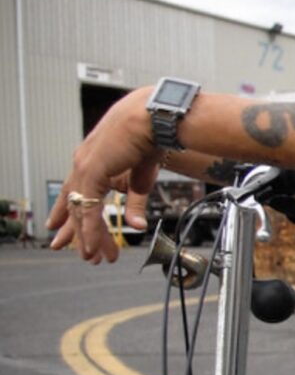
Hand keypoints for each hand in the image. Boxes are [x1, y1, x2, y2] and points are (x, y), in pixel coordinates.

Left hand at [47, 87, 159, 262]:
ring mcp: (85, 166)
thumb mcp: (141, 178)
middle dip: (71, 230)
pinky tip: (93, 243)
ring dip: (87, 236)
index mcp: (93, 159)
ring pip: (79, 209)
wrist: (155, 117)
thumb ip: (134, 203)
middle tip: (66, 249)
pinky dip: (90, 229)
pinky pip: (87, 207)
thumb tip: (136, 226)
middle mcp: (83, 162)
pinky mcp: (91, 171)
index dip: (67, 212)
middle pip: (71, 203)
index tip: (59, 228)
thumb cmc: (151, 137)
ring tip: (91, 256)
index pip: (75, 191)